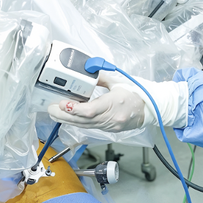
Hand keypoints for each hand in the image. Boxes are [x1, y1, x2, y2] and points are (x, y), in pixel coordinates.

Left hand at [47, 72, 189, 130]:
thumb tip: (86, 73)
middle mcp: (112, 118)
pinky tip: (69, 117)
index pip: (90, 111)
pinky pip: (91, 127)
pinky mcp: (110, 129)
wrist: (150, 109)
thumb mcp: (119, 81)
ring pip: (85, 125)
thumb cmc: (137, 93)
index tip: (62, 103)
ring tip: (55, 113)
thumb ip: (101, 78)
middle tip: (51, 109)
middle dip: (65, 115)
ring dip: (68, 120)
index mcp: (115, 103)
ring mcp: (111, 125)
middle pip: (84, 120)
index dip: (74, 109)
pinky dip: (78, 122)